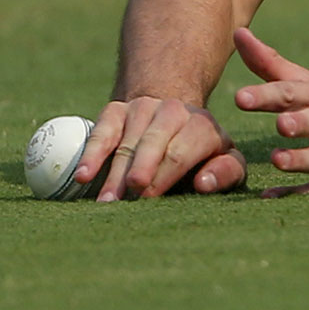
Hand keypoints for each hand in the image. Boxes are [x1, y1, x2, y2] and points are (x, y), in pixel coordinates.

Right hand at [77, 97, 245, 200]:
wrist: (173, 117)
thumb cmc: (200, 152)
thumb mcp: (224, 159)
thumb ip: (225, 172)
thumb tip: (204, 183)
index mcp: (203, 126)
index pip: (181, 152)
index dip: (166, 174)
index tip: (150, 196)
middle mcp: (174, 112)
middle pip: (154, 142)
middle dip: (142, 167)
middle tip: (130, 192)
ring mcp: (143, 108)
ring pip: (127, 142)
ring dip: (115, 172)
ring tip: (106, 200)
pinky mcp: (116, 111)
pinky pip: (102, 132)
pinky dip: (92, 154)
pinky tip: (83, 175)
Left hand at [233, 27, 308, 195]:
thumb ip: (273, 65)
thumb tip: (238, 34)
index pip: (300, 92)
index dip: (271, 95)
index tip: (241, 98)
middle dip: (303, 122)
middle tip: (281, 124)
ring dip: (303, 159)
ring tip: (278, 160)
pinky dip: (302, 195)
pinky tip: (272, 198)